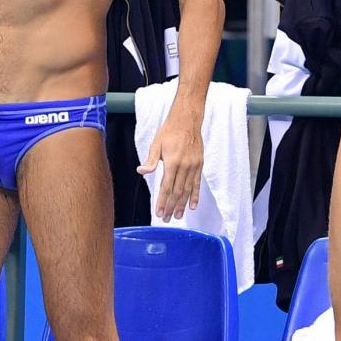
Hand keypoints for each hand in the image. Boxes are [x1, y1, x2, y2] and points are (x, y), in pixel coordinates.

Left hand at [136, 106, 203, 221]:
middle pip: (177, 192)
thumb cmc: (169, 131)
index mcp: (172, 162)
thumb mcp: (156, 144)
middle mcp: (184, 166)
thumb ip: (151, 161)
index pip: (166, 187)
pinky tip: (192, 206)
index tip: (159, 213)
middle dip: (172, 207)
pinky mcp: (199, 165)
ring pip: (187, 190)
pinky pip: (197, 183)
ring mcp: (193, 166)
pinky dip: (195, 196)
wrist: (187, 121)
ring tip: (178, 216)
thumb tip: (141, 171)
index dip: (163, 202)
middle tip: (167, 219)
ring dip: (183, 205)